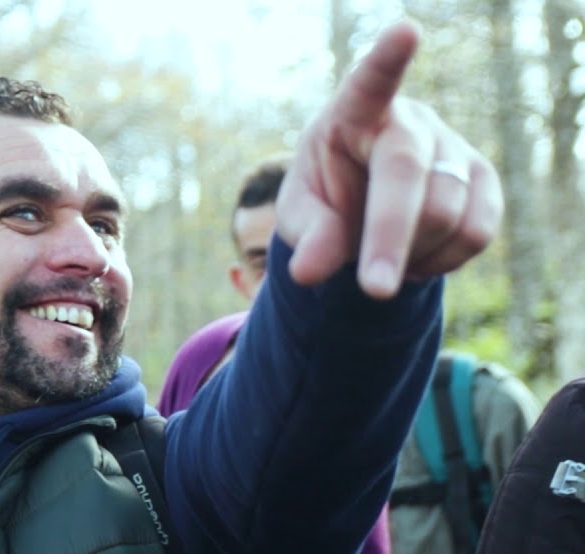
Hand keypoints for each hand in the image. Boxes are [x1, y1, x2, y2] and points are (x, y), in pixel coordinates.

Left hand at [275, 20, 501, 298]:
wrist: (363, 209)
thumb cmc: (324, 199)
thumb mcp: (301, 217)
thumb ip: (307, 237)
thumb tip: (309, 271)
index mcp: (353, 114)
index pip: (370, 81)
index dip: (386, 59)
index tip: (405, 31)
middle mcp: (410, 122)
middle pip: (408, 176)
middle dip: (390, 238)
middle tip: (372, 290)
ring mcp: (453, 148)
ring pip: (447, 212)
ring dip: (411, 255)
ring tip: (382, 261)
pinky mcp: (484, 180)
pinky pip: (477, 232)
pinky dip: (443, 262)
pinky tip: (416, 259)